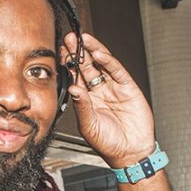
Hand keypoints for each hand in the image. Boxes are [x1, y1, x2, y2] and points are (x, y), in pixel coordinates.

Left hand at [61, 32, 154, 168]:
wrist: (130, 152)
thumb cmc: (108, 144)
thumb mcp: (89, 125)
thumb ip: (82, 106)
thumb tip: (73, 89)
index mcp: (86, 101)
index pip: (74, 78)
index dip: (68, 65)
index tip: (59, 51)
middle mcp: (98, 92)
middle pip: (86, 67)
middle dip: (77, 52)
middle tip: (68, 38)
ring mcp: (113, 88)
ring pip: (101, 65)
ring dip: (92, 51)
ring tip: (82, 38)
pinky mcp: (127, 87)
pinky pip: (116, 71)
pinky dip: (108, 62)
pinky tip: (99, 54)